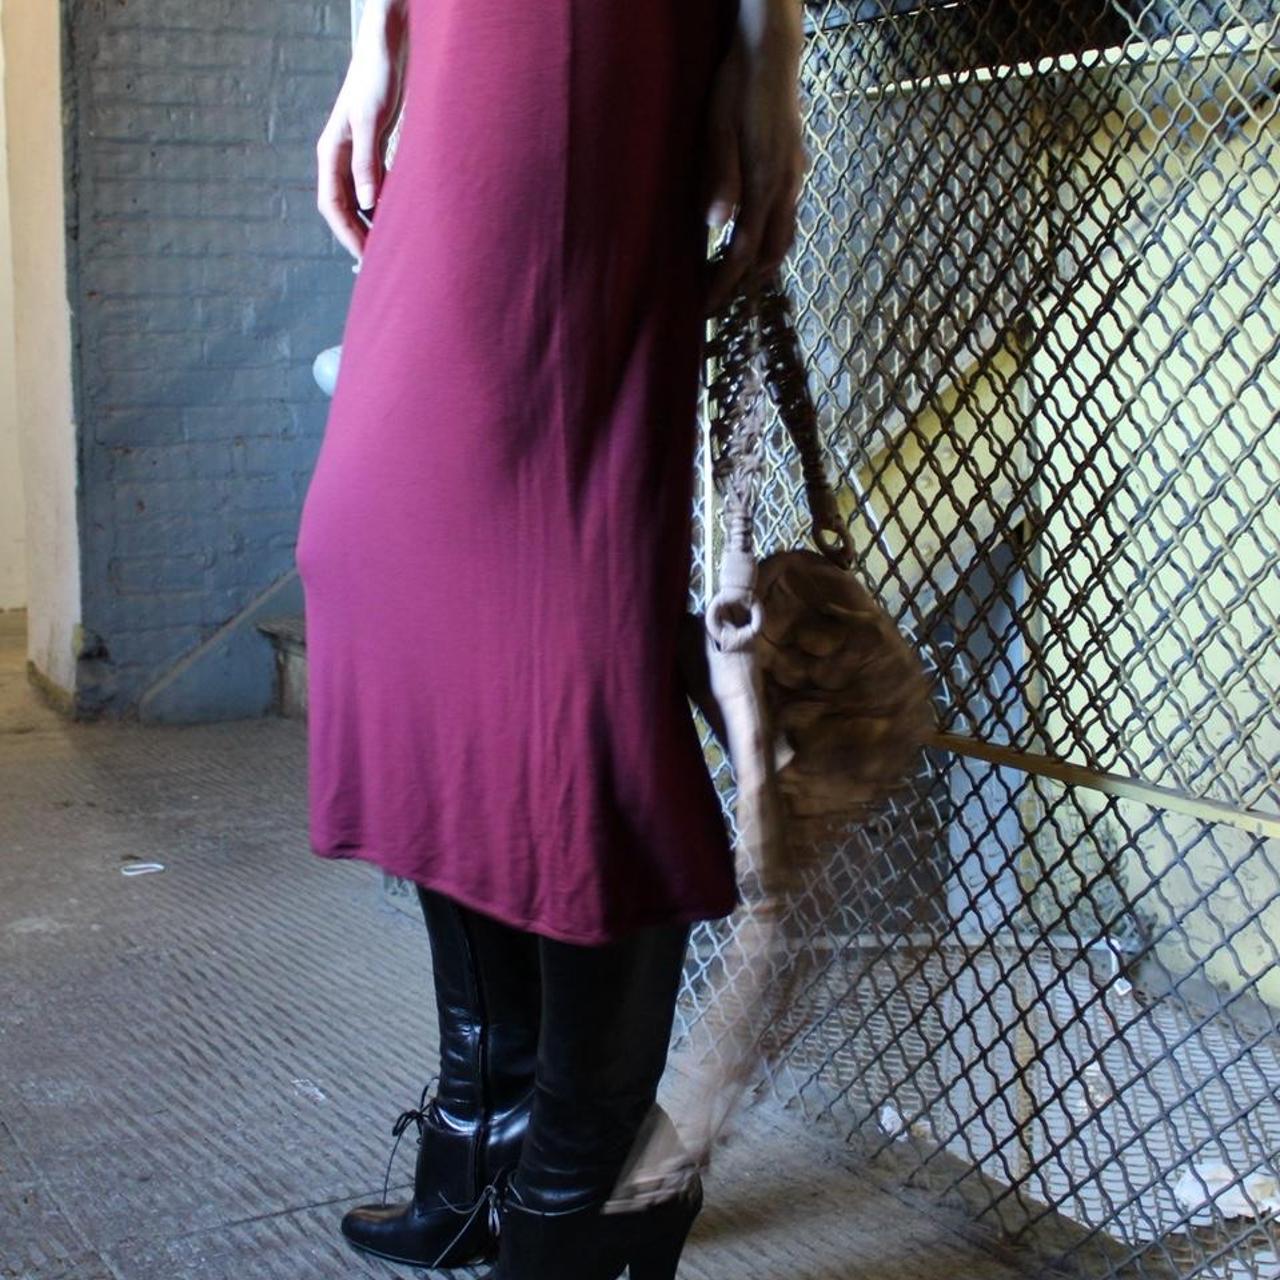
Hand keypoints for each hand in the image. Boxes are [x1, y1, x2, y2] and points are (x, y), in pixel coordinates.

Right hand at [315, 0, 408, 261]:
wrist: (386, 49)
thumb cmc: (376, 78)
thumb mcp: (370, 121)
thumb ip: (368, 162)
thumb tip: (366, 203)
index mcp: (331, 152)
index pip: (331, 205)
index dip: (347, 234)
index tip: (365, 257)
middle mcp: (339, 157)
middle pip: (344, 209)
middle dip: (359, 235)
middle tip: (380, 261)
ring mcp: (356, 155)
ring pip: (359, 200)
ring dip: (372, 223)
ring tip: (391, 246)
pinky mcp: (374, 150)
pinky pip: (375, 188)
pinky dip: (384, 206)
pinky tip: (400, 218)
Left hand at [704, 3, 807, 313]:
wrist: (772, 54)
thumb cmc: (737, 89)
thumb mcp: (718, 131)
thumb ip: (719, 179)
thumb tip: (717, 226)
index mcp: (763, 185)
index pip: (742, 252)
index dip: (724, 283)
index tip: (706, 307)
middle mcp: (784, 188)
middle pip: (769, 252)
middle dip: (745, 281)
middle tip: (721, 298)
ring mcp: (794, 177)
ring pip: (785, 235)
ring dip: (764, 260)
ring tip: (741, 276)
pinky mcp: (795, 165)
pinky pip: (788, 214)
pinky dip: (774, 235)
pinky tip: (761, 233)